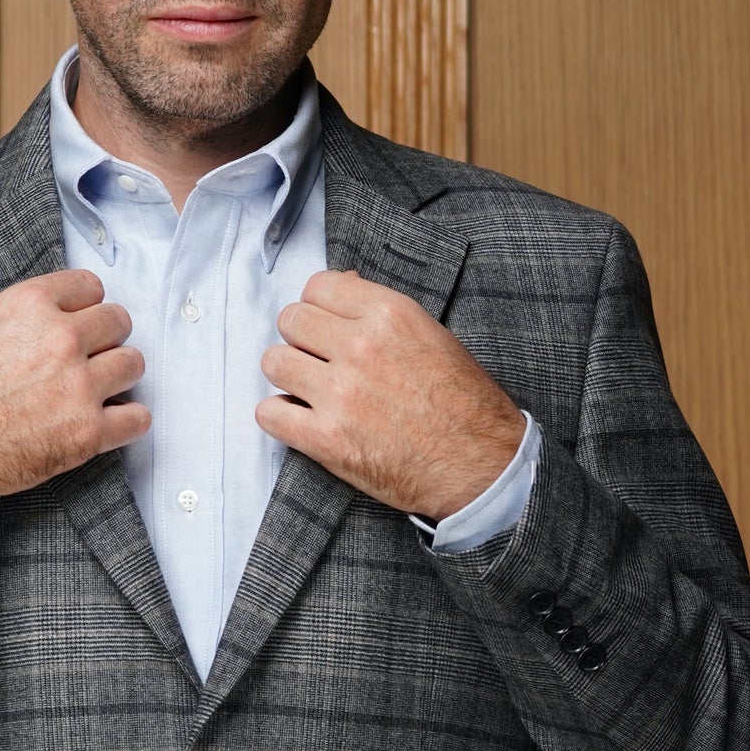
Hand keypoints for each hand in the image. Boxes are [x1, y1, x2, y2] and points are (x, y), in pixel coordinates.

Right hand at [0, 269, 148, 496]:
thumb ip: (7, 320)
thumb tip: (27, 323)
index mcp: (30, 306)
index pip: (89, 286)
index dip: (86, 305)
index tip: (83, 319)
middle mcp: (61, 339)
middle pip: (118, 321)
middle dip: (108, 336)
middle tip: (94, 354)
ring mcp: (79, 386)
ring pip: (133, 364)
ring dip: (120, 375)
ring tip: (102, 388)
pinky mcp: (88, 432)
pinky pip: (137, 419)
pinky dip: (129, 421)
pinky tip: (113, 422)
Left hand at [258, 270, 524, 520]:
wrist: (480, 465)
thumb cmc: (462, 403)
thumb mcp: (432, 335)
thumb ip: (381, 312)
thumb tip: (344, 285)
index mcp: (389, 314)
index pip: (318, 287)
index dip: (318, 307)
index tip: (325, 327)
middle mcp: (361, 347)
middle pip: (291, 320)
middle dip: (299, 338)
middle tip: (316, 360)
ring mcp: (340, 394)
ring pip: (274, 362)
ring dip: (286, 375)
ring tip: (308, 391)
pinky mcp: (327, 439)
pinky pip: (269, 414)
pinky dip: (278, 417)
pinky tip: (299, 421)